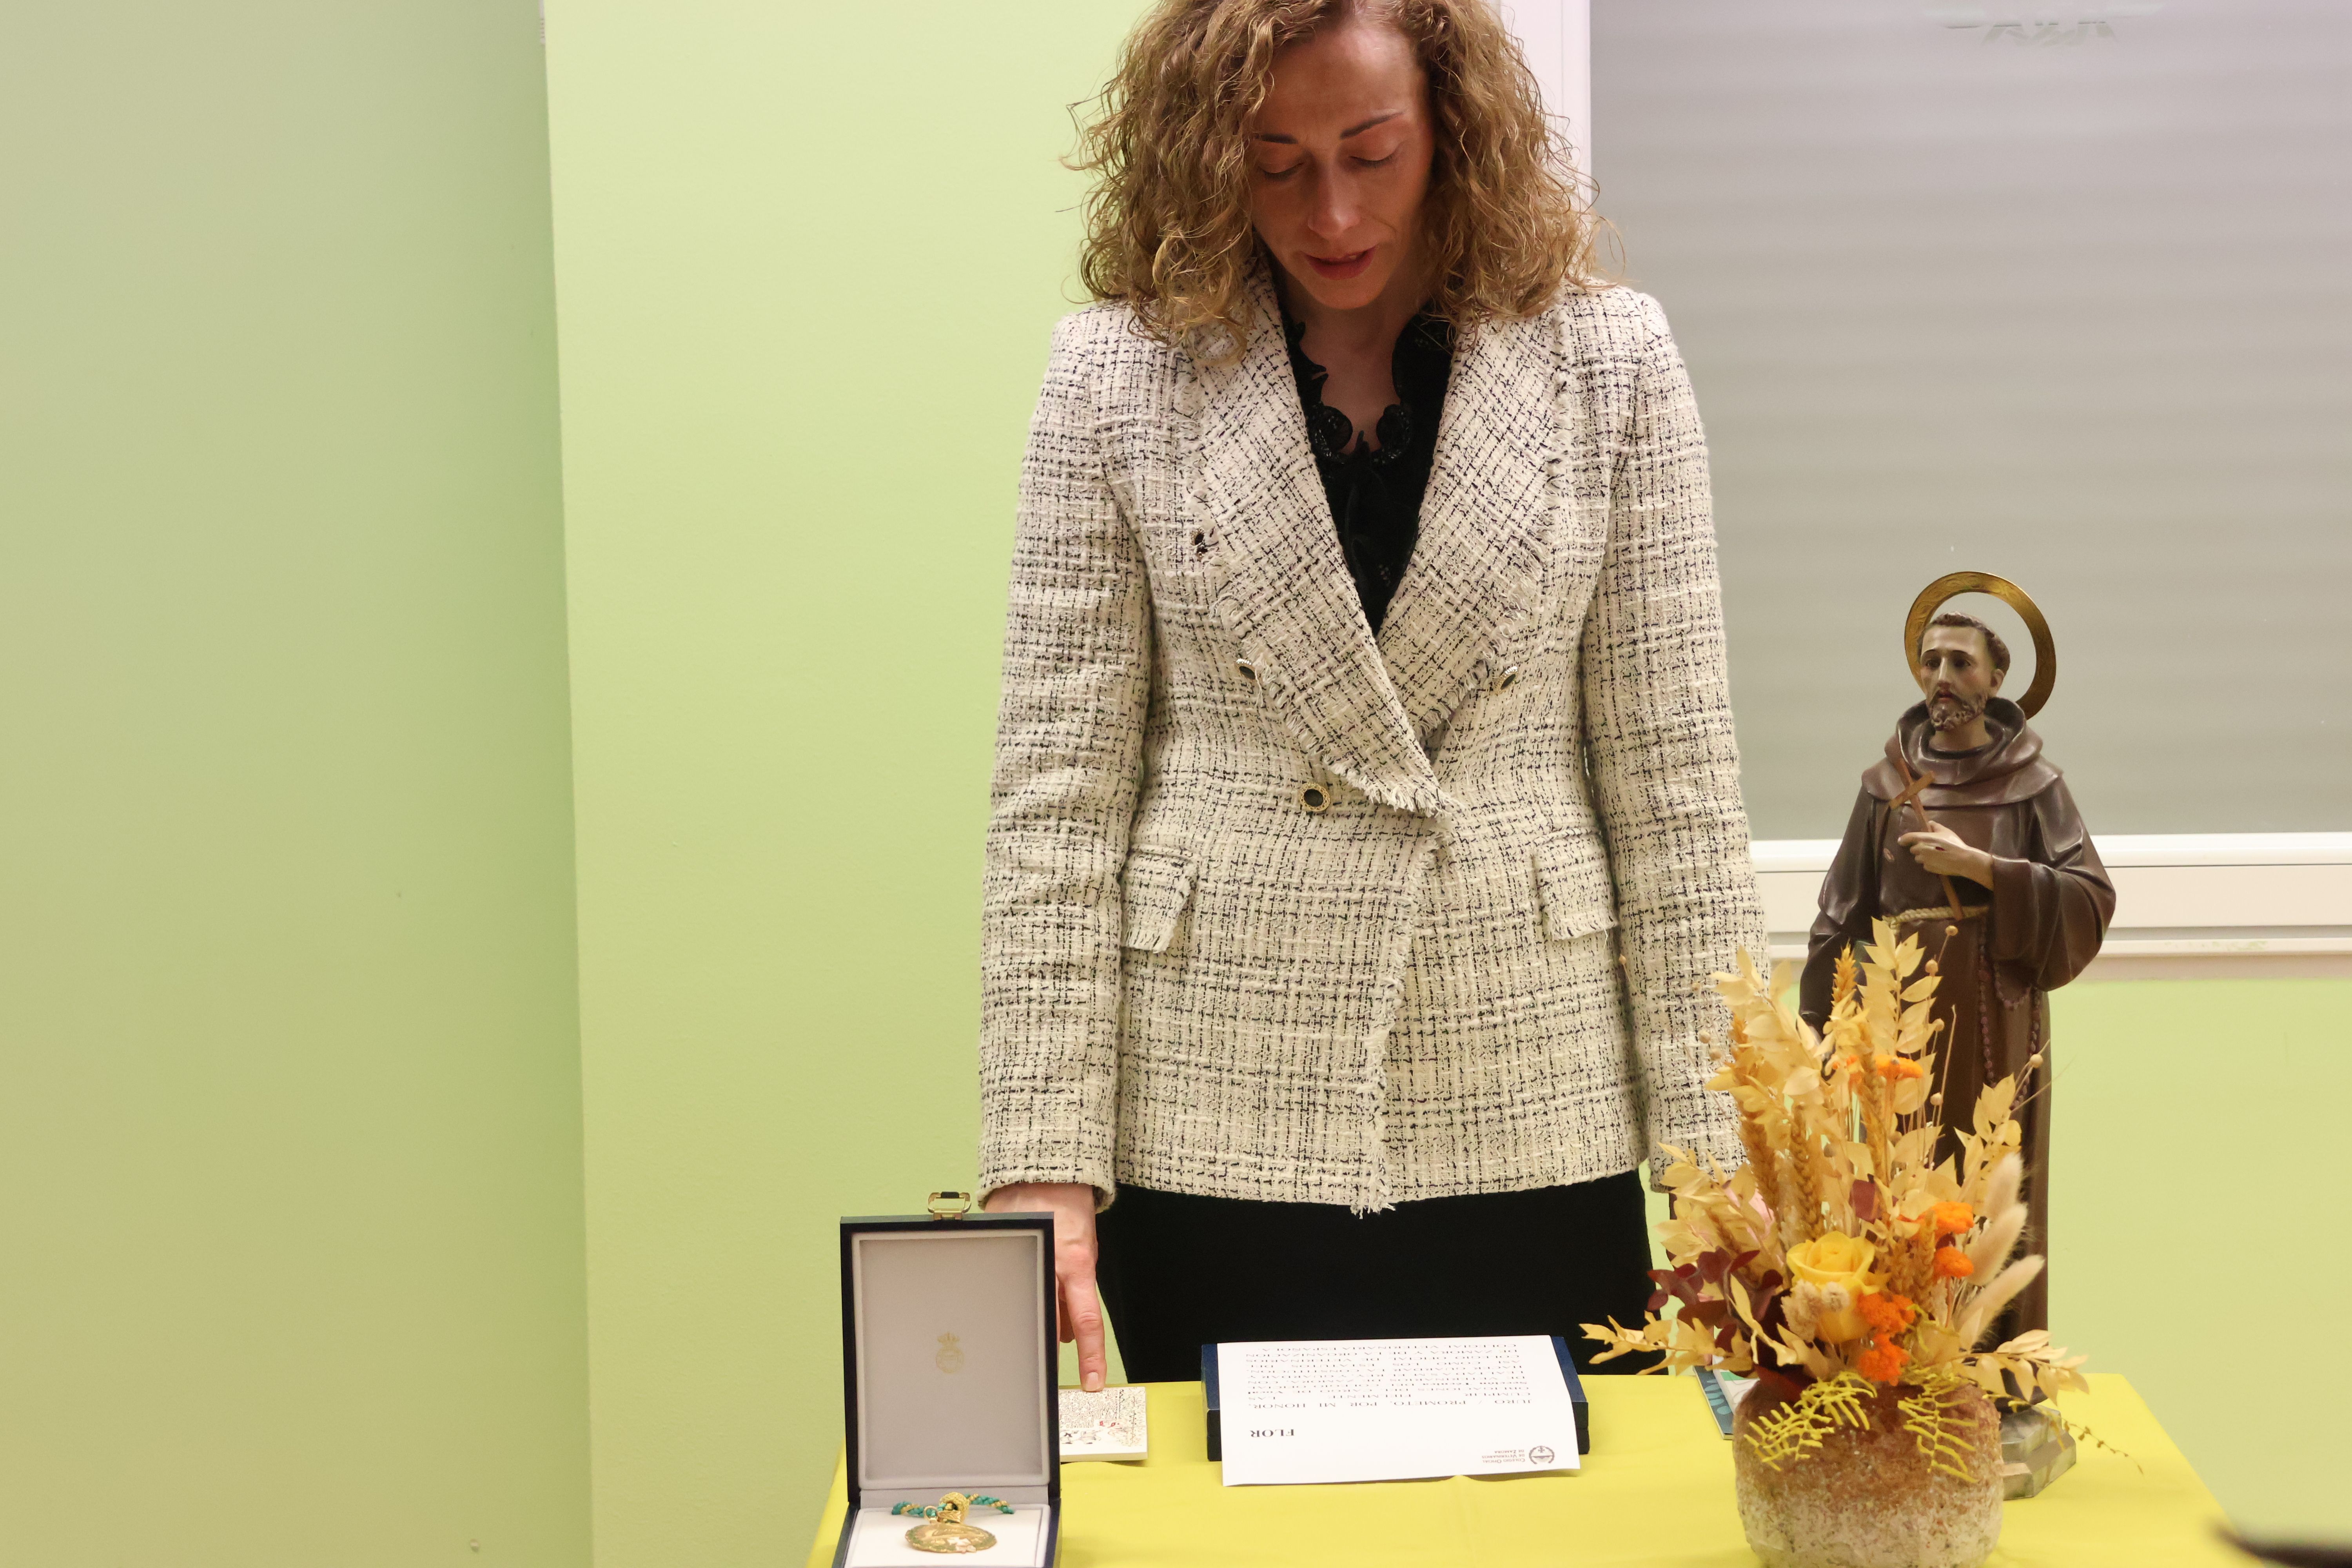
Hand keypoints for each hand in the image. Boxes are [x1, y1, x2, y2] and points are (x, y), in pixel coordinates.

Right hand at [982, 1182, 1105, 1391]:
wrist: (1043, 1174)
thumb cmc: (1069, 1209)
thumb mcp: (1086, 1250)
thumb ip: (1078, 1287)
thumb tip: (1066, 1328)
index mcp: (1078, 1265)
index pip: (1087, 1321)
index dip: (1090, 1356)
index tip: (1093, 1382)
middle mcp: (1052, 1266)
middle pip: (1053, 1321)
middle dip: (1056, 1329)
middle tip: (1055, 1324)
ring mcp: (1025, 1260)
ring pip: (1032, 1307)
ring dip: (1037, 1307)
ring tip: (1039, 1285)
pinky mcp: (1004, 1254)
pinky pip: (1009, 1288)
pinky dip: (1016, 1288)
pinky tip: (1016, 1275)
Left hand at [1898, 822, 1993, 884]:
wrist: (1962, 860)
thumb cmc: (1954, 844)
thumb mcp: (1946, 832)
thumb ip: (1936, 826)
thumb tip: (1930, 822)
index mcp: (1924, 839)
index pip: (1909, 837)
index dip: (1903, 839)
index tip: (1900, 841)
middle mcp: (1921, 850)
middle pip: (1913, 850)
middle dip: (1919, 848)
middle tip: (1929, 847)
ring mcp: (1924, 860)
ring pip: (1919, 858)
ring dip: (1923, 856)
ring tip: (1935, 855)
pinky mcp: (1929, 868)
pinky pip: (1925, 865)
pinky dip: (1929, 863)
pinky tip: (1938, 861)